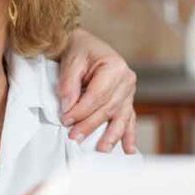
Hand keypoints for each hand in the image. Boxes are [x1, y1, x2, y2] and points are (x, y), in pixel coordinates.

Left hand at [58, 29, 137, 153]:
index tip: (66, 120)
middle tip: (75, 137)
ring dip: (111, 135)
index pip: (97, 96)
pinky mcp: (127, 99)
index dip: (81, 111)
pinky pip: (128, 118)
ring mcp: (129, 90)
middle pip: (107, 108)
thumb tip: (68, 108)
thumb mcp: (70, 62)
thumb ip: (69, 85)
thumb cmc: (78, 50)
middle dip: (90, 125)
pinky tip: (129, 149)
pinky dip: (128, 134)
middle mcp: (126, 79)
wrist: (85, 45)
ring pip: (119, 116)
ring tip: (102, 149)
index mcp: (115, 67)